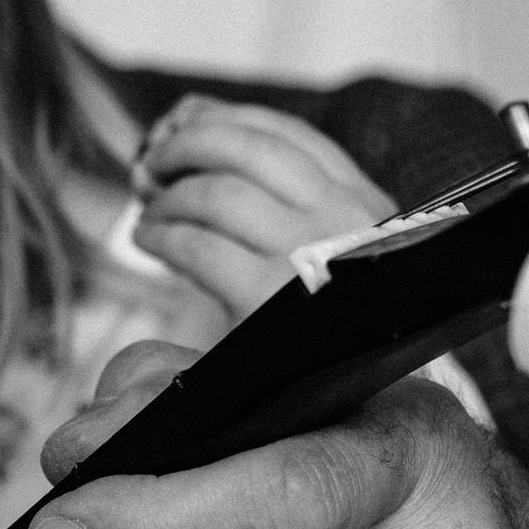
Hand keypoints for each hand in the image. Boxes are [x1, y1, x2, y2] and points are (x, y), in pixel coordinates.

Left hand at [132, 97, 395, 320]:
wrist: (379, 413)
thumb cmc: (341, 330)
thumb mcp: (337, 249)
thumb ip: (283, 192)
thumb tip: (188, 115)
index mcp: (366, 201)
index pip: (286, 134)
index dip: (221, 117)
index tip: (180, 120)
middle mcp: (344, 219)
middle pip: (246, 148)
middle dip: (186, 145)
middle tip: (151, 162)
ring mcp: (310, 256)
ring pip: (217, 191)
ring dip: (169, 193)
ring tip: (148, 207)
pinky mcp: (269, 298)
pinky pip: (199, 246)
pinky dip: (163, 235)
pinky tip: (148, 239)